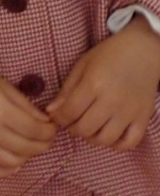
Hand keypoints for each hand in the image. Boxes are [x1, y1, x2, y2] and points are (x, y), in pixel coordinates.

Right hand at [0, 53, 56, 177]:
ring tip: (28, 145)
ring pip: (14, 162)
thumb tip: (46, 122)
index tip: (52, 126)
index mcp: (2, 111)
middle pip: (29, 148)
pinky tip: (13, 160)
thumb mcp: (4, 86)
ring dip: (28, 156)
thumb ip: (26, 105)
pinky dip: (6, 170)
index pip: (37, 130)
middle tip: (45, 136)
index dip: (50, 131)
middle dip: (44, 143)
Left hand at [47, 18, 159, 151]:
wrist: (143, 51)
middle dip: (72, 128)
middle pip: (85, 129)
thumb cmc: (109, 55)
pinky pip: (130, 143)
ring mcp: (129, 112)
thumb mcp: (82, 66)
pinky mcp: (143, 118)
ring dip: (92, 138)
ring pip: (105, 139)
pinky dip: (117, 144)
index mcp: (93, 85)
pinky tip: (108, 134)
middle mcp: (112, 101)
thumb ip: (66, 90)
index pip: (69, 112)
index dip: (58, 118)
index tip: (56, 116)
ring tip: (88, 128)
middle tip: (71, 122)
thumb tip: (51, 111)